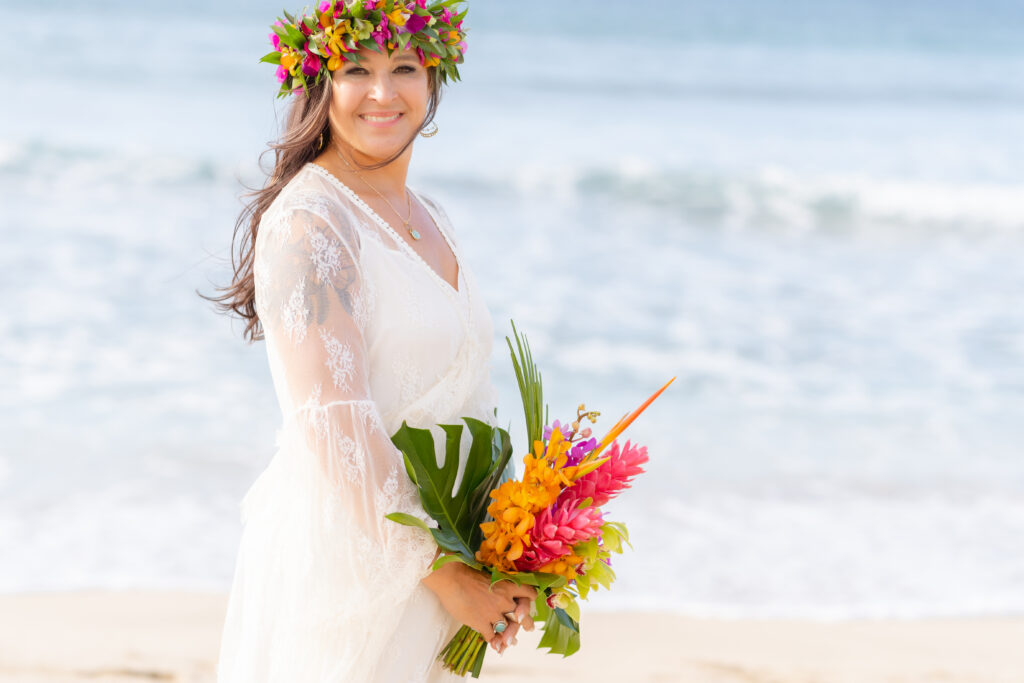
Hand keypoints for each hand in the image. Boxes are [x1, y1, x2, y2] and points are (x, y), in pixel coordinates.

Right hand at [421, 560, 537, 653]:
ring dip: (510, 637)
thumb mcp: (490, 577)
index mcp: (508, 585)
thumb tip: (503, 597)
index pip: (529, 594)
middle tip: (528, 627)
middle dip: (525, 623)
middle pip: (522, 616)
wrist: (451, 578)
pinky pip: (492, 637)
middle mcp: (504, 600)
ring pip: (509, 629)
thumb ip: (499, 588)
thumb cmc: (467, 573)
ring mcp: (493, 612)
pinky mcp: (482, 623)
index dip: (529, 601)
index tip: (527, 604)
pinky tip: (494, 644)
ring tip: (510, 641)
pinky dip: (495, 642)